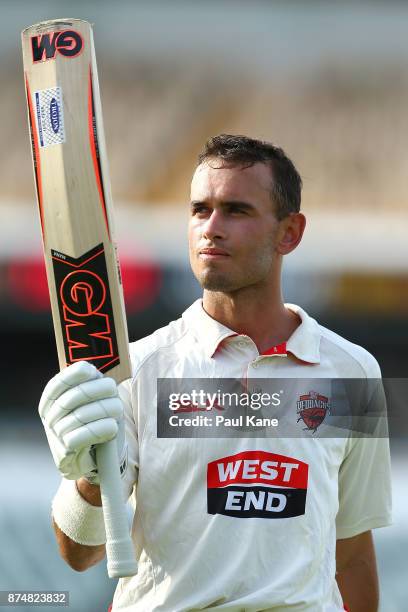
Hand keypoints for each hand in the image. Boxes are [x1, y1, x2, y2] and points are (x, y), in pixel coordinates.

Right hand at [39, 361, 125, 482]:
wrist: (90, 457)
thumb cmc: (92, 421)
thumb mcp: (89, 400)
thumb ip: (89, 383)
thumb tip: (92, 368)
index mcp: (50, 399)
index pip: (58, 383)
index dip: (73, 374)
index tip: (90, 369)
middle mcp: (49, 415)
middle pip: (75, 396)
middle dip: (98, 390)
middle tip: (114, 389)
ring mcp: (55, 433)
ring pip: (84, 415)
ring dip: (107, 410)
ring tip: (118, 410)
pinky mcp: (66, 450)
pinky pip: (87, 434)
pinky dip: (104, 428)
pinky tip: (112, 426)